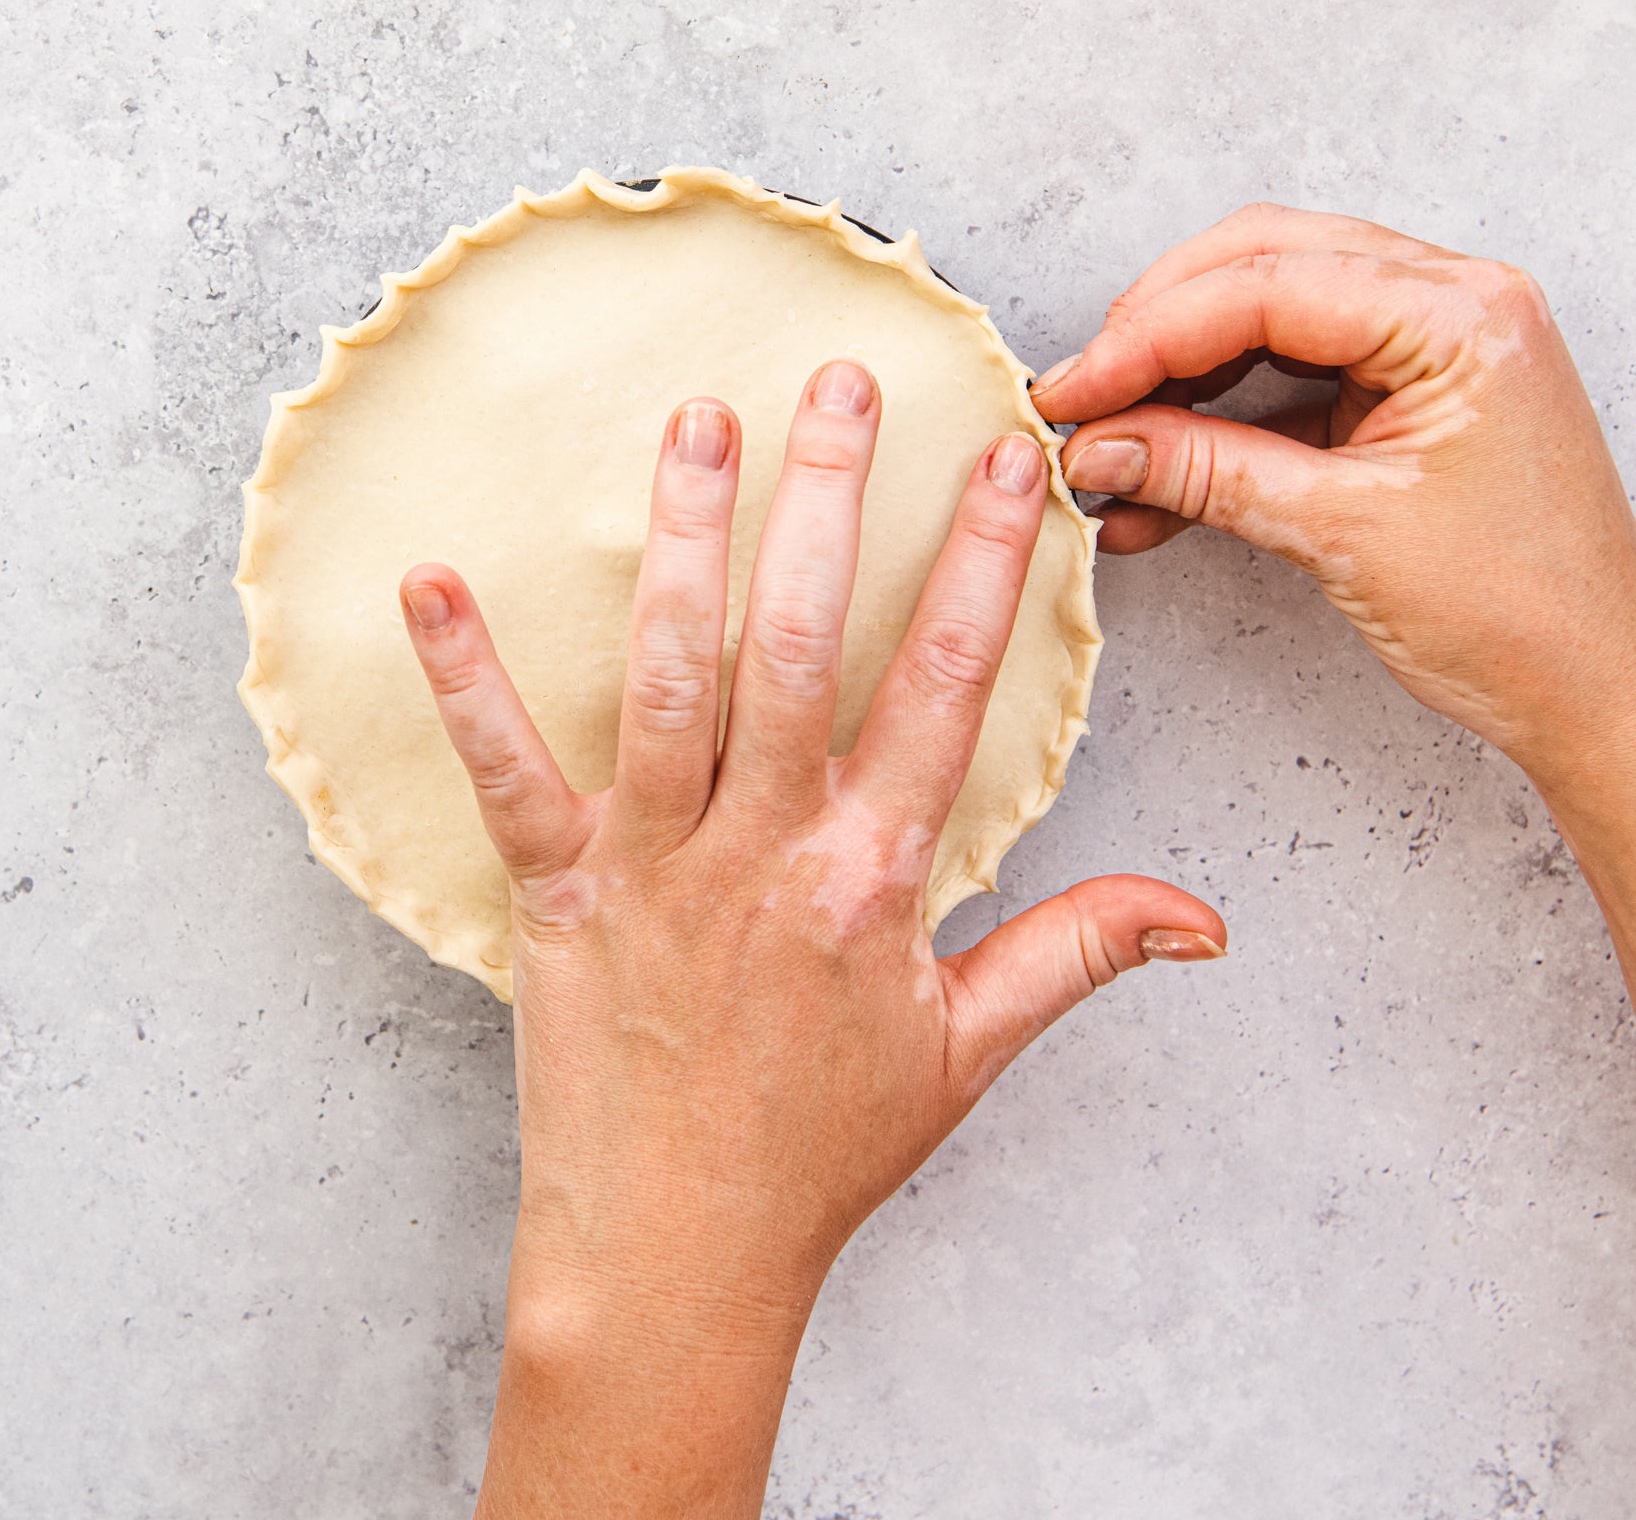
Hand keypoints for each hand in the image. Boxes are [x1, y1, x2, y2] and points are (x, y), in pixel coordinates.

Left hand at [401, 360, 1225, 1518]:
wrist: (680, 1259)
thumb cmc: (820, 1156)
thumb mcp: (968, 1054)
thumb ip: (1080, 954)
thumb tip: (1204, 916)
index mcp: (873, 879)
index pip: (943, 689)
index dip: (979, 564)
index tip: (1007, 456)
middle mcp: (766, 852)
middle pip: (800, 647)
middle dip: (828, 500)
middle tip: (841, 376)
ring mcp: (656, 867)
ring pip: (673, 677)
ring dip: (684, 543)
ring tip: (695, 419)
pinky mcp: (558, 897)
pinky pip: (507, 774)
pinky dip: (467, 679)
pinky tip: (432, 579)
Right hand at [1034, 202, 1635, 785]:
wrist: (1602, 699)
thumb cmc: (1522, 619)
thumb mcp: (1342, 535)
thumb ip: (1209, 472)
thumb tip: (1101, 444)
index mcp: (1461, 314)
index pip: (1265, 284)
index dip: (1148, 335)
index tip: (1070, 393)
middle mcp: (1458, 302)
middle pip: (1265, 265)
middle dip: (1159, 330)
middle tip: (1082, 399)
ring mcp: (1441, 344)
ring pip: (1273, 314)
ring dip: (1185, 375)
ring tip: (1112, 443)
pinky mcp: (1418, 396)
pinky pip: (1298, 378)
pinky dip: (1227, 421)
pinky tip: (1162, 479)